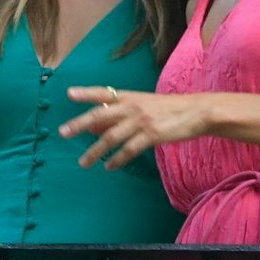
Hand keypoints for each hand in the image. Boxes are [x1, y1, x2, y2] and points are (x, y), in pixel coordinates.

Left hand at [61, 87, 206, 169]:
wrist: (197, 112)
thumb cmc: (167, 109)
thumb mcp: (142, 105)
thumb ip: (119, 114)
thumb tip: (93, 125)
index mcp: (129, 96)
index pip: (103, 93)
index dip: (86, 93)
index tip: (69, 94)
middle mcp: (132, 106)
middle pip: (100, 115)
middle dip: (80, 124)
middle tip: (63, 132)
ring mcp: (141, 121)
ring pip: (111, 137)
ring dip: (95, 151)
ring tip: (83, 162)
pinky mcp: (152, 135)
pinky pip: (129, 149)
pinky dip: (117, 159)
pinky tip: (109, 166)